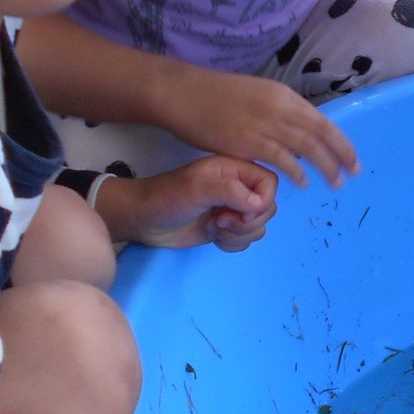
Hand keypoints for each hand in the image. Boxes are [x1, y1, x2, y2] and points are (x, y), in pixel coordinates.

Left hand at [93, 157, 277, 252]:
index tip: (239, 212)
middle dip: (247, 222)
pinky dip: (233, 243)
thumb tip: (258, 203)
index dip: (262, 201)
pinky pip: (247, 239)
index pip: (269, 183)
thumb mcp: (197, 188)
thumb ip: (230, 191)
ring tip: (213, 228)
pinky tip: (213, 238)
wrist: (144, 221)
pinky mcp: (226, 228)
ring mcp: (233, 209)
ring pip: (259, 226)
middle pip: (267, 207)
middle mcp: (238, 187)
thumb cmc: (167, 198)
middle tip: (219, 220)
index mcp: (235, 169)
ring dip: (239, 234)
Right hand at [158, 69, 359, 187]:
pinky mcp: (247, 141)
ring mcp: (264, 124)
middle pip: (321, 135)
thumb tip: (301, 131)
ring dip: (325, 167)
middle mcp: (280, 107)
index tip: (353, 158)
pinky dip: (296, 172)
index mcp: (284, 95)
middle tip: (353, 174)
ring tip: (335, 182)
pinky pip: (280, 159)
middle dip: (341, 156)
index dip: (341, 142)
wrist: (184, 94)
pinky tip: (303, 183)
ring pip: (306, 148)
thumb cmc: (219, 96)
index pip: (323, 121)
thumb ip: (281, 112)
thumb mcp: (259, 95)